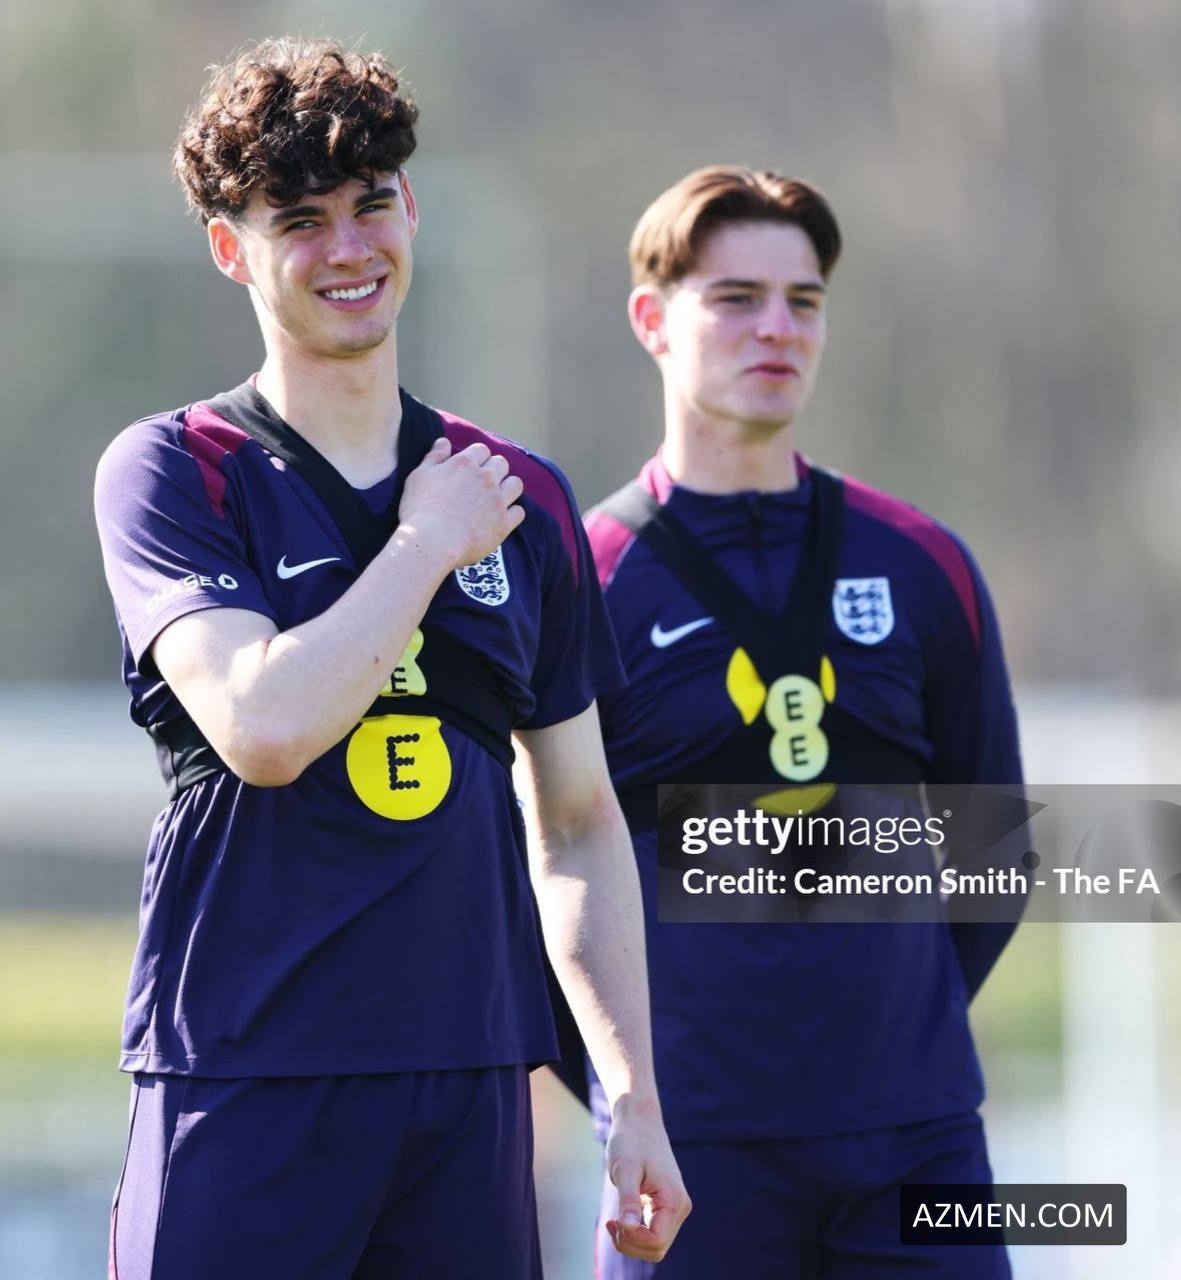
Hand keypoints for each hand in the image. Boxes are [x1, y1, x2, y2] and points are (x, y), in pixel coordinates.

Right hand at [397, 437, 524, 568]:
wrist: (432, 542)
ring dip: (508, 488)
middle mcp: (485, 478)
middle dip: (494, 470)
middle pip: (502, 463)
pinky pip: (519, 512)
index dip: (477, 458)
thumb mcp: (419, 476)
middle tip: (484, 483)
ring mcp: (497, 500)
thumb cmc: (420, 509)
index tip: (471, 468)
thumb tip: (444, 441)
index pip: (481, 450)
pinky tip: (501, 518)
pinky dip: (512, 514)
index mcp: (465, 463)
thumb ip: (434, 456)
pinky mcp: (504, 523)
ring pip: (516, 484)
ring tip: (497, 497)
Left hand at [603, 1098, 691, 1262]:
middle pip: (656, 1249)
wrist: (639, 1120)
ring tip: (613, 1221)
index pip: (656, 1242)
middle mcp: (680, 1206)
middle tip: (611, 1222)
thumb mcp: (624, 1169)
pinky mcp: (666, 1205)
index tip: (614, 1220)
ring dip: (631, 1241)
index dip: (632, 1238)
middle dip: (630, 1243)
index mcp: (674, 1199)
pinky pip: (653, 1232)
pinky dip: (635, 1233)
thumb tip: (627, 1227)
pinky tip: (619, 1219)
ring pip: (655, 1245)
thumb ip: (628, 1199)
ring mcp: (675, 1207)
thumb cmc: (630, 1140)